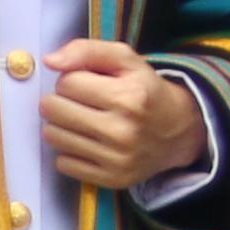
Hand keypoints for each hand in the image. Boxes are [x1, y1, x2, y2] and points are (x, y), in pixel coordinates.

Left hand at [37, 42, 208, 193]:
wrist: (180, 131)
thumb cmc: (146, 91)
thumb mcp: (126, 60)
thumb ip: (87, 50)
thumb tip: (49, 61)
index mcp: (129, 96)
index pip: (66, 82)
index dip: (73, 79)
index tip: (89, 84)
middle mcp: (123, 130)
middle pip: (51, 109)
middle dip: (61, 101)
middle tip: (82, 103)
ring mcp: (117, 158)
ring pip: (52, 136)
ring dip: (62, 126)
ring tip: (84, 122)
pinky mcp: (112, 179)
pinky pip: (63, 164)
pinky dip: (71, 152)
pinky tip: (90, 144)